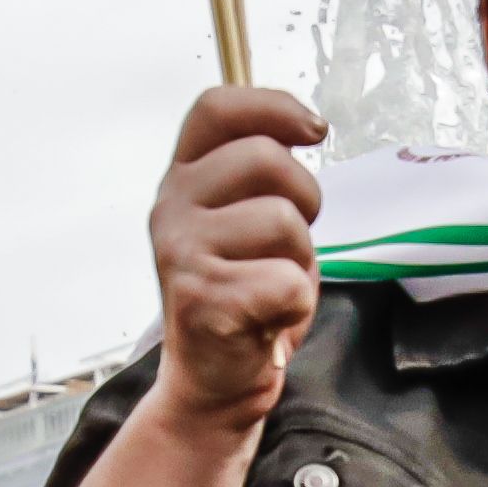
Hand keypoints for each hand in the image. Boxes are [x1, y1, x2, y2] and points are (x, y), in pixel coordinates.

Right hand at [148, 83, 327, 433]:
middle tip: (292, 241)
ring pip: (283, 221)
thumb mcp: (247, 217)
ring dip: (301, 258)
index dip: (273, 106)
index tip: (316, 131)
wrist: (216, 381)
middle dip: (305, 196)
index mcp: (182, 178)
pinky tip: (271, 318)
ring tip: (274, 285)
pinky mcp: (203, 301)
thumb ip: (262, 172)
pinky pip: (288, 281)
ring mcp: (182, 253)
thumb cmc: (246, 292)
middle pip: (265, 156)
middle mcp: (171, 207)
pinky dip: (297, 304)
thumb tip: (309, 124)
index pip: (216, 107)